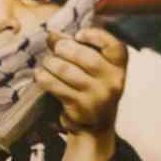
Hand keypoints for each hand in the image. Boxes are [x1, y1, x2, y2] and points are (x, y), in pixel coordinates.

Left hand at [35, 28, 126, 160]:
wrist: (96, 125)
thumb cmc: (93, 85)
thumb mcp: (94, 65)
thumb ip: (76, 46)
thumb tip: (51, 34)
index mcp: (119, 66)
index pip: (114, 47)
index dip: (95, 36)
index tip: (78, 35)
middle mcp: (113, 82)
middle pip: (88, 58)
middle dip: (66, 48)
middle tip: (56, 48)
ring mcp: (97, 97)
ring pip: (68, 72)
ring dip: (52, 63)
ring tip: (47, 61)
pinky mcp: (80, 107)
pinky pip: (57, 87)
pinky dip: (45, 78)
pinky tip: (41, 74)